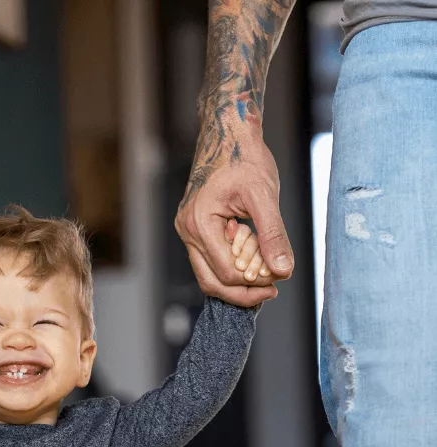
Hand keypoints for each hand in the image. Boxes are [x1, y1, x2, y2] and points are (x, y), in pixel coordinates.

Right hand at [175, 136, 293, 306]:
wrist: (228, 132)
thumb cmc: (245, 157)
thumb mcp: (264, 195)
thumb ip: (273, 234)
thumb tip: (282, 270)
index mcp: (200, 223)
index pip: (228, 272)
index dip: (256, 281)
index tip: (281, 276)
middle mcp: (187, 231)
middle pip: (213, 283)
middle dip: (245, 291)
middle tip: (273, 288)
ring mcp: (187, 232)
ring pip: (209, 277)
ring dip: (237, 284)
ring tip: (265, 280)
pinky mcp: (194, 231)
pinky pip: (209, 263)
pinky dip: (231, 269)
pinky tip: (252, 265)